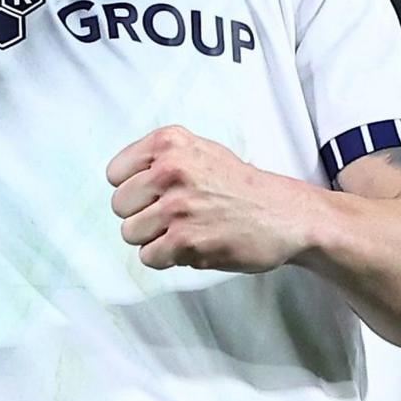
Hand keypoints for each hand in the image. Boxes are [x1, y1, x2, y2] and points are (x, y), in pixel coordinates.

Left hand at [106, 126, 321, 271]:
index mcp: (170, 143)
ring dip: (154, 238)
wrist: (285, 215)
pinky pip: (149, 257)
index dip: (134, 188)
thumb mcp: (201, 150)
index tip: (156, 193)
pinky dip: (167, 258)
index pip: (115, 173)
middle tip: (174, 215)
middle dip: (142, 214)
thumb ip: (160, 158)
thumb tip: (122, 180)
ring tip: (185, 230)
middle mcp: (170, 169)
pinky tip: (193, 246)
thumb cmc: (241, 185)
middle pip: (119, 205)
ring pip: (130, 233)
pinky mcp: (185, 240)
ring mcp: (177, 206)